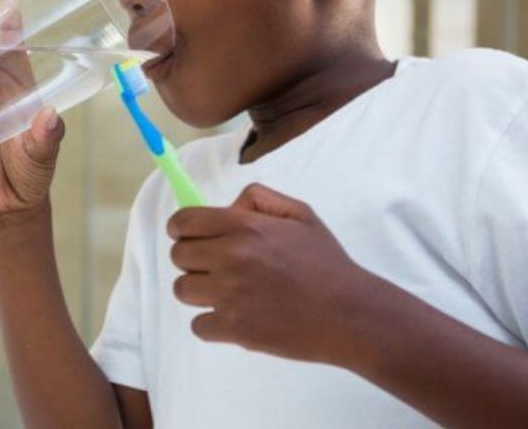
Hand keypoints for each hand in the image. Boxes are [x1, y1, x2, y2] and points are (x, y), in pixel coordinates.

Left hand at [166, 183, 380, 364]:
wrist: (349, 314)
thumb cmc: (326, 263)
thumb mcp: (300, 214)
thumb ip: (259, 199)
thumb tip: (227, 206)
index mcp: (245, 226)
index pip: (184, 222)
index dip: (181, 228)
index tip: (187, 235)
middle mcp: (231, 258)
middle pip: (178, 256)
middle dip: (193, 259)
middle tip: (217, 266)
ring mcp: (230, 295)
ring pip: (183, 289)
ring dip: (200, 291)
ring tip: (229, 293)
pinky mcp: (233, 329)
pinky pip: (198, 324)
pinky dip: (213, 324)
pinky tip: (237, 316)